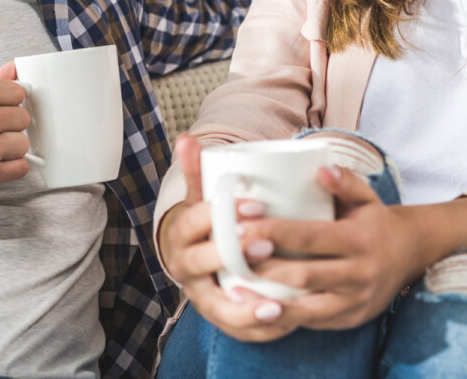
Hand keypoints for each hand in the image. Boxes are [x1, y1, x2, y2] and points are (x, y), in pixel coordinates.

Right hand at [158, 135, 296, 341]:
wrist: (197, 260)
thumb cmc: (208, 225)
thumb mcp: (202, 198)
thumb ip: (198, 171)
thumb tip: (187, 137)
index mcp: (181, 235)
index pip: (194, 222)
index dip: (221, 214)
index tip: (254, 205)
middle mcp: (187, 269)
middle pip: (202, 263)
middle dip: (234, 254)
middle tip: (267, 243)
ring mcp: (202, 297)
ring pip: (218, 307)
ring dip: (247, 307)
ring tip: (277, 301)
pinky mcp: (220, 318)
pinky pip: (237, 329)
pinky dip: (260, 327)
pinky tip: (285, 319)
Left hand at [241, 165, 422, 330]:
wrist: (409, 255)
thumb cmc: (374, 221)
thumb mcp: (366, 197)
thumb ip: (344, 180)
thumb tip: (320, 167)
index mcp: (359, 240)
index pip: (309, 237)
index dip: (273, 233)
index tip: (239, 227)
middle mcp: (359, 274)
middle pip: (303, 274)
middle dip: (263, 268)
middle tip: (227, 258)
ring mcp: (355, 301)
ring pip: (306, 307)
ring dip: (268, 301)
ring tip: (233, 291)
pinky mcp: (350, 320)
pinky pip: (313, 322)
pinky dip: (284, 318)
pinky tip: (256, 309)